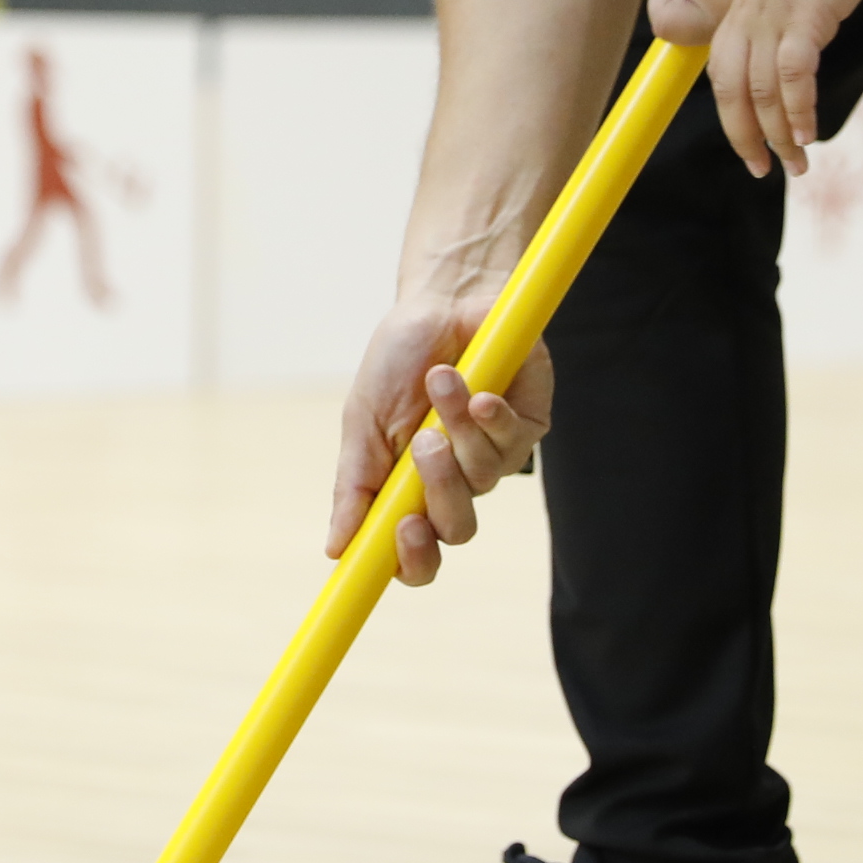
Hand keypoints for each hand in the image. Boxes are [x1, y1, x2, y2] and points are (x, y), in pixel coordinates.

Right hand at [330, 298, 560, 587]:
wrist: (439, 302)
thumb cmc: (396, 362)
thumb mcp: (361, 422)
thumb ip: (355, 485)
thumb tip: (335, 548)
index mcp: (411, 491)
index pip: (416, 556)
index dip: (413, 560)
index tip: (403, 531)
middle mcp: (456, 482)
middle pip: (458, 528)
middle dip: (441, 488)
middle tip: (425, 442)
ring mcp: (495, 456)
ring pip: (484, 478)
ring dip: (459, 426)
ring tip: (440, 379)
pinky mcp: (528, 424)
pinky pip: (515, 439)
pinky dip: (492, 414)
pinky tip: (480, 388)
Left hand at [705, 0, 862, 176]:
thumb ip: (777, 25)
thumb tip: (791, 65)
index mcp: (738, 14)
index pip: (722, 77)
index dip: (732, 118)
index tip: (750, 149)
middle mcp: (746, 19)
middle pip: (732, 91)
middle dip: (746, 137)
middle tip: (764, 170)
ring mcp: (772, 19)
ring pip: (763, 91)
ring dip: (778, 134)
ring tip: (795, 163)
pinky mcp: (804, 18)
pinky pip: (794, 74)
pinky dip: (798, 109)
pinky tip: (807, 133)